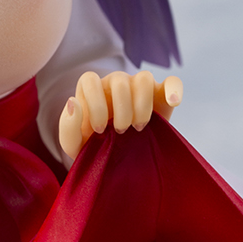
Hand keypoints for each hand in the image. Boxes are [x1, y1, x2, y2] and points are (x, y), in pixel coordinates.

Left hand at [58, 70, 182, 162]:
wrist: (117, 163)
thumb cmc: (92, 149)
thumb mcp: (74, 145)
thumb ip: (68, 125)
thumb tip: (73, 102)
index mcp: (92, 90)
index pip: (89, 79)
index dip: (95, 105)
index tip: (99, 130)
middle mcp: (115, 84)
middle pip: (119, 80)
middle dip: (121, 110)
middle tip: (121, 131)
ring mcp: (138, 88)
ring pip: (144, 78)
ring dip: (142, 105)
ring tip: (139, 127)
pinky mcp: (161, 96)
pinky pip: (172, 82)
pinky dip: (174, 89)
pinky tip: (173, 103)